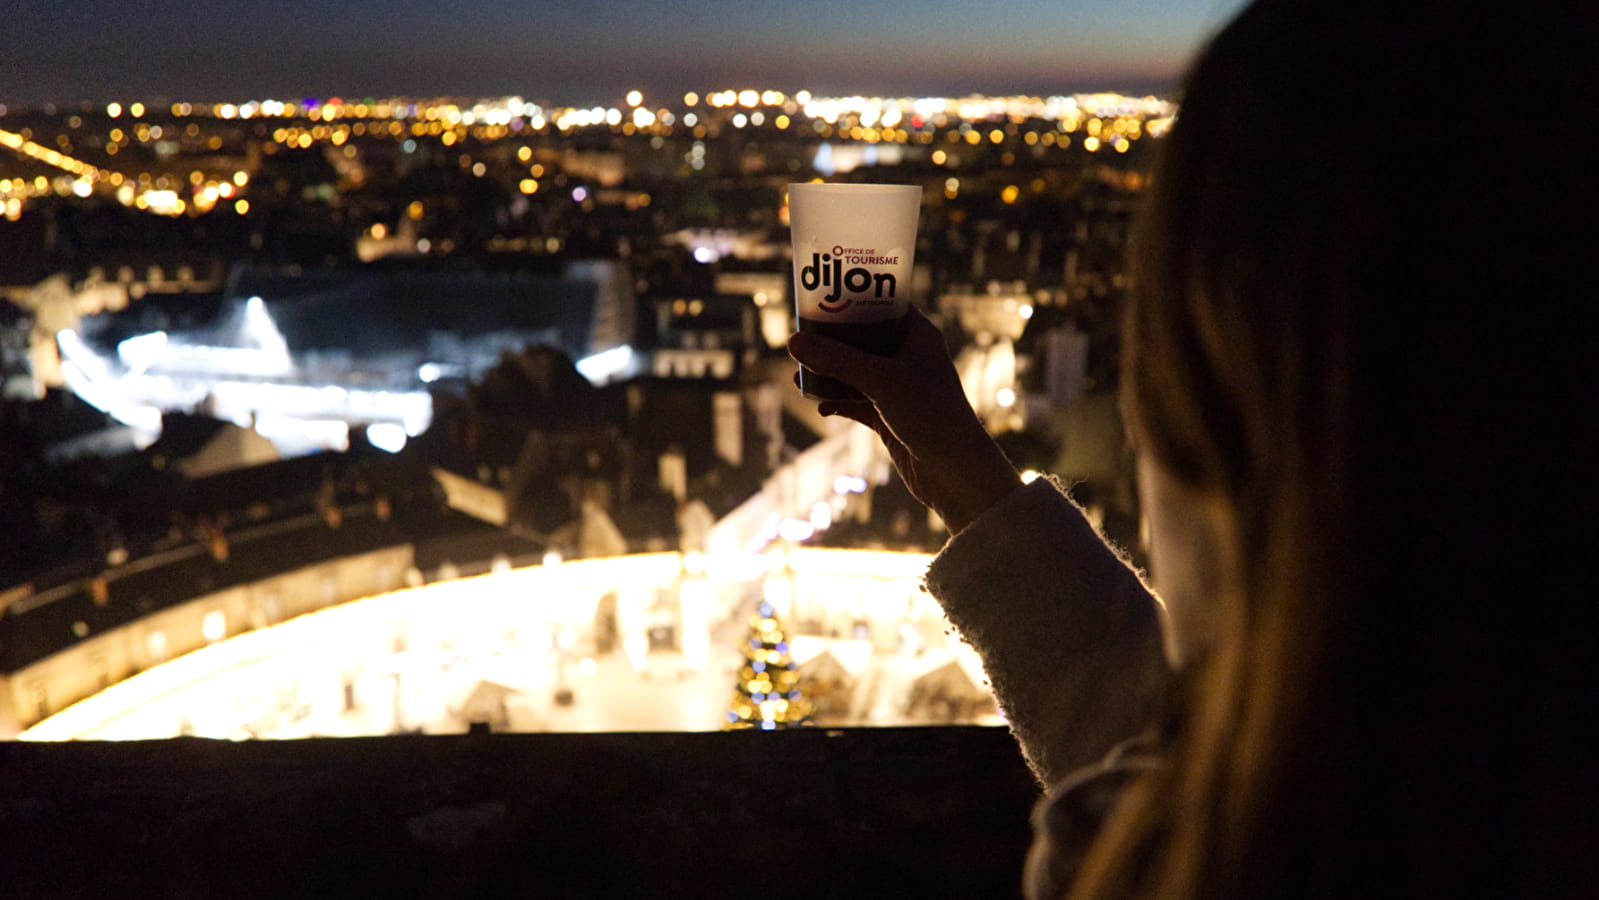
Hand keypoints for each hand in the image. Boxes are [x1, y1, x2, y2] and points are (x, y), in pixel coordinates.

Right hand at [787, 307, 1021, 533]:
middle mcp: (910, 358)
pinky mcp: (892, 417)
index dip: (853, 297)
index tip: (821, 296)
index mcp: (918, 335)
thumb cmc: (930, 415)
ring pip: (856, 373)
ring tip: (797, 376)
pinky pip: (857, 402)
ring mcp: (900, 388)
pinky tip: (820, 407)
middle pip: (863, 339)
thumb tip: (793, 342)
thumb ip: (836, 360)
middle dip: (831, 341)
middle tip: (801, 338)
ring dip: (829, 374)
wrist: (955, 472)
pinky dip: (838, 402)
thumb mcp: (879, 380)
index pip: (883, 304)